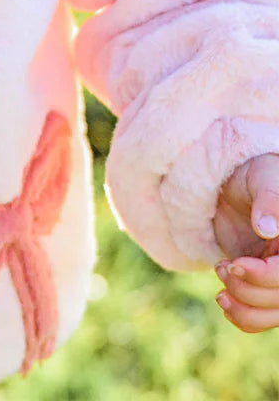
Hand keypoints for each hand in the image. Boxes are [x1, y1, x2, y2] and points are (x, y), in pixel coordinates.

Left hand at [213, 152, 278, 331]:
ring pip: (274, 314)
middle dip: (249, 290)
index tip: (234, 264)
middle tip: (222, 268)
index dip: (263, 277)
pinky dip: (244, 317)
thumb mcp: (262, 180)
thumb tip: (268, 228)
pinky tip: (225, 302)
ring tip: (220, 289)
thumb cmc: (254, 176)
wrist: (234, 185)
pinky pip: (263, 317)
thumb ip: (269, 201)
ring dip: (245, 309)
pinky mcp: (264, 286)